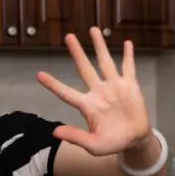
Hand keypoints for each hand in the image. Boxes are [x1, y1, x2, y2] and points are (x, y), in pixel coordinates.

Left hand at [37, 27, 151, 155]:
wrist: (135, 140)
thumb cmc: (113, 143)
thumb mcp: (94, 146)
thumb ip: (76, 137)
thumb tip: (54, 132)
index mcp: (88, 106)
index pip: (66, 93)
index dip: (53, 84)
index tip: (39, 75)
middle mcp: (99, 92)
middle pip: (85, 68)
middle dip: (77, 53)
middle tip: (69, 36)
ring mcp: (114, 87)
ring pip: (105, 62)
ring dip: (100, 46)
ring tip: (93, 29)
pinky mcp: (130, 86)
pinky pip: (128, 68)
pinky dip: (128, 55)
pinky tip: (127, 43)